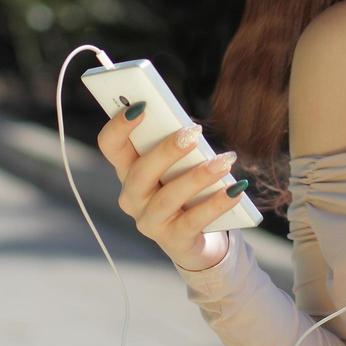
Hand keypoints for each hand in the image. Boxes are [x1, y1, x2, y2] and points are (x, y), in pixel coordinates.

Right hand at [97, 103, 247, 271]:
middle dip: (166, 151)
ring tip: (225, 161)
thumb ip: (177, 145)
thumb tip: (191, 129)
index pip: (110, 146)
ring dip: (198, 176)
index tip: (141, 106)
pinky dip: (216, 203)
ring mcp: (149, 221)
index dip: (119, 126)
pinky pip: (194, 220)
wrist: (197, 237)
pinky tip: (235, 190)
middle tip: (193, 133)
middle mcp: (132, 197)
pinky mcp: (173, 240)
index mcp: (127, 169)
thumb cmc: (185, 187)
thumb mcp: (178, 164)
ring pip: (168, 197)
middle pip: (140, 172)